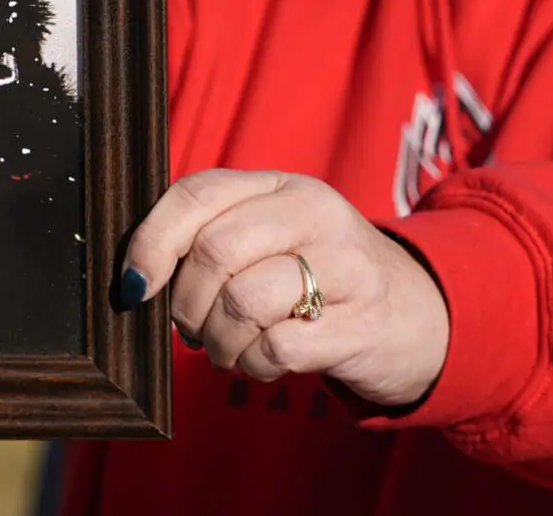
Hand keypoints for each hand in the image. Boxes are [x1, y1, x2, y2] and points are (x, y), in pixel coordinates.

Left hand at [120, 170, 448, 407]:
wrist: (419, 315)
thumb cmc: (321, 278)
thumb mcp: (274, 238)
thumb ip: (215, 237)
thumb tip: (137, 276)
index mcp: (282, 186)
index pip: (198, 193)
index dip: (151, 241)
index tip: (134, 285)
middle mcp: (316, 214)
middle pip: (214, 251)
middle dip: (186, 303)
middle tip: (193, 328)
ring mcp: (345, 266)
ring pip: (241, 302)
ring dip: (219, 342)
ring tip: (231, 348)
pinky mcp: (361, 322)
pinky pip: (275, 348)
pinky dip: (255, 365)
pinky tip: (268, 360)